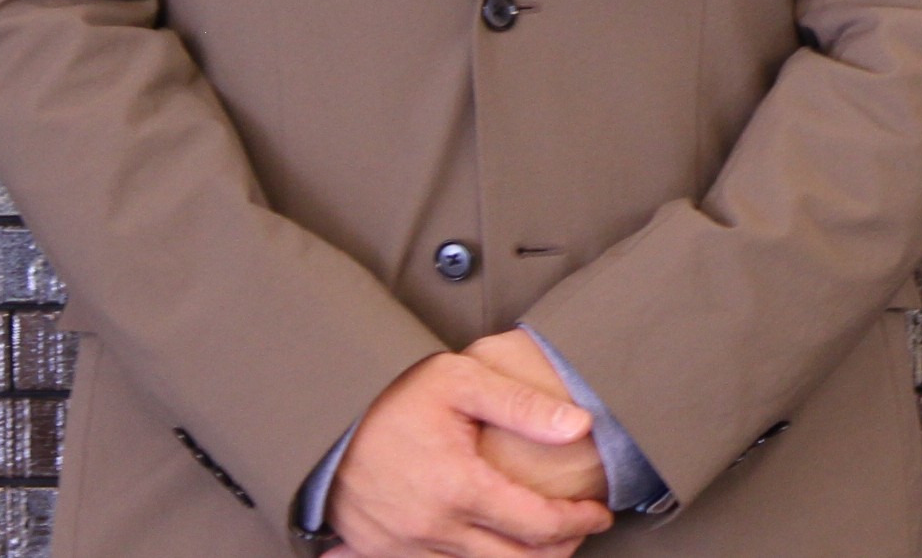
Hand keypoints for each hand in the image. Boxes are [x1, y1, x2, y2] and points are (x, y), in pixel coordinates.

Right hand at [324, 350, 613, 557]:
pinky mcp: (382, 552)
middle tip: (579, 530)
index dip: (578, 522)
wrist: (321, 419)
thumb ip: (523, 405)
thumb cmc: (390, 395)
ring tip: (542, 540)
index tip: (600, 513)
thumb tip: (581, 424)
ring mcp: (405, 546)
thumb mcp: (460, 381)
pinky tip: (489, 543)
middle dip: (558, 549)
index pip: (538, 524)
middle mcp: (434, 528)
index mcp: (459, 488)